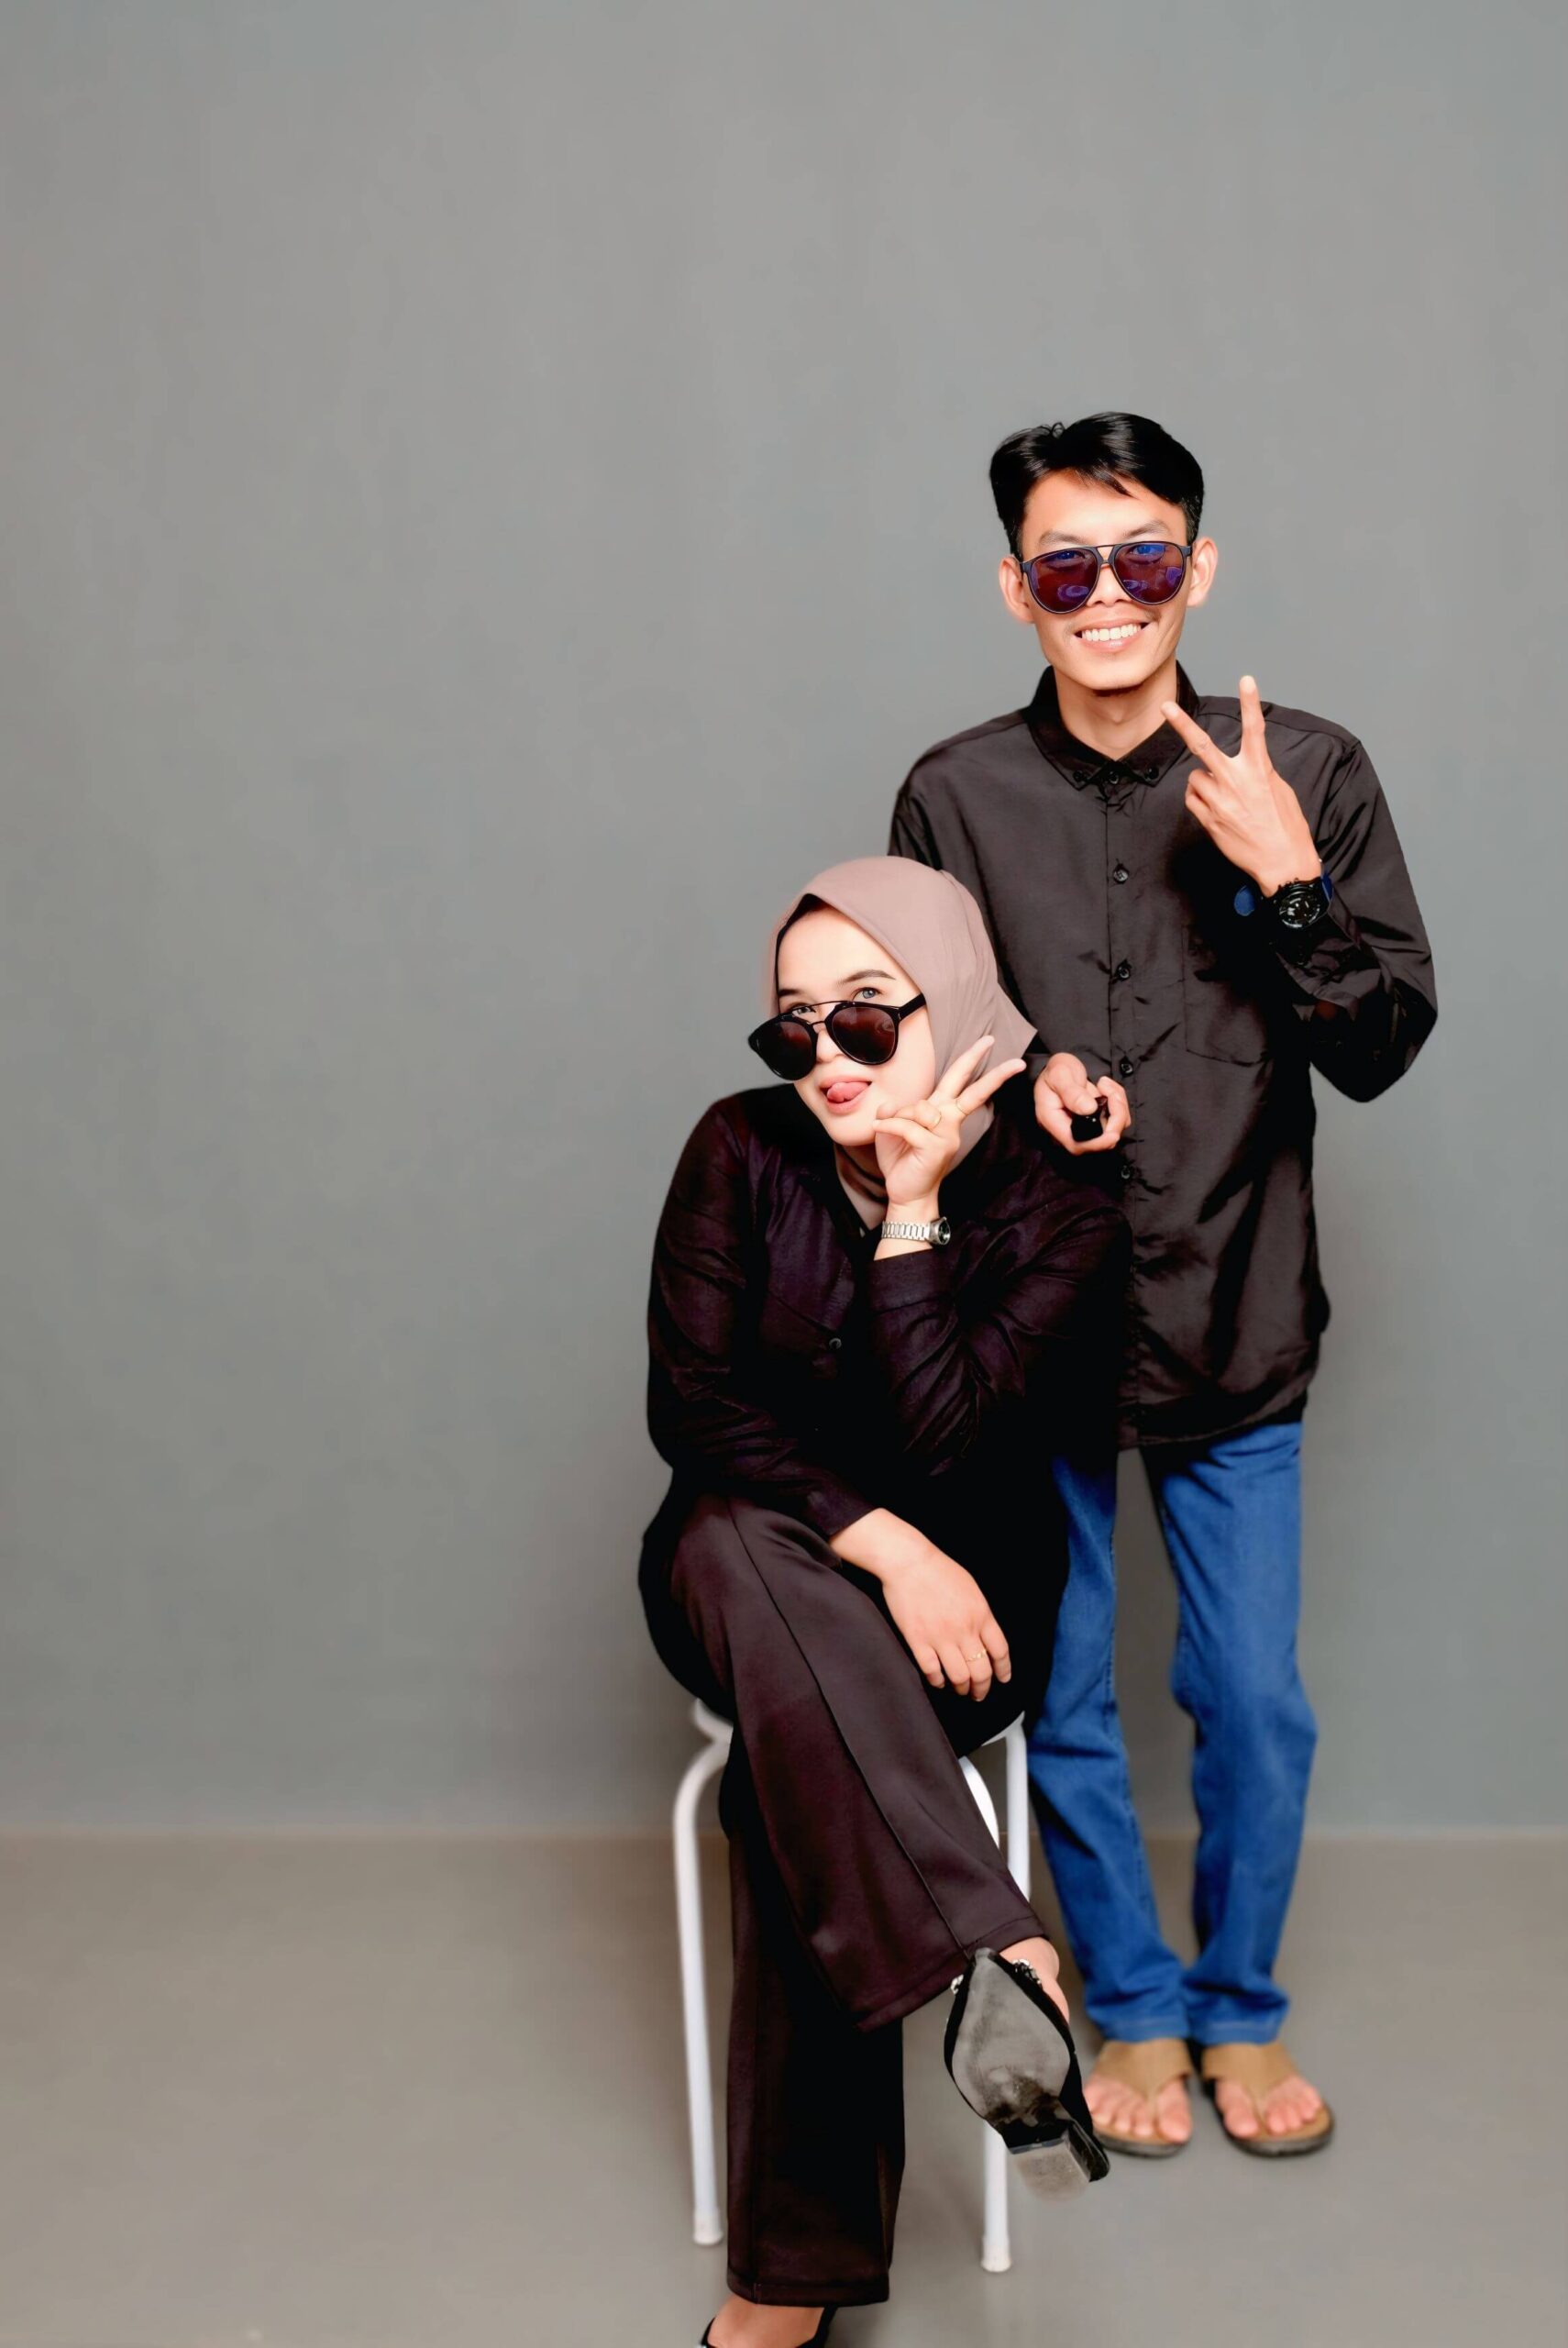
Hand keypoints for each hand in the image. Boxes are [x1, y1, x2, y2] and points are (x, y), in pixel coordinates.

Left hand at [871, 1034, 1025, 1207]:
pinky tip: (877, 1128)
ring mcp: (946, 1135)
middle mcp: (949, 1121)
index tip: (990, 1042)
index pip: (960, 1083)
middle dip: (981, 1065)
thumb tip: (891, 1105)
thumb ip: (893, 1110)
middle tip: (993, 1040)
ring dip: (898, 1116)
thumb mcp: (890, 1128)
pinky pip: (908, 1126)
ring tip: (887, 1128)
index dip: (973, 1061)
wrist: (905, 1194)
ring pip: (921, 1108)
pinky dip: (889, 1125)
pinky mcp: (935, 1148)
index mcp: (942, 1112)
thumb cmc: (901, 1160)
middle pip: (968, 1089)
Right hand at [877, 1538, 1012, 1700]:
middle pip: (981, 1671)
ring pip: (959, 1677)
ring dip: (961, 1688)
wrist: (908, 1561)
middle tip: (978, 1694)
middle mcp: (965, 1629)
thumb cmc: (939, 1570)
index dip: (1003, 1670)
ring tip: (959, 1689)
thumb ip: (980, 1614)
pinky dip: (938, 1681)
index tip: (1002, 1679)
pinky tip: (939, 1681)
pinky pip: (932, 1671)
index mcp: (981, 1614)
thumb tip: (985, 1637)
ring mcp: (941, 1637)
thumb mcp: (971, 1588)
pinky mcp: (918, 1640)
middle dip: (982, 1688)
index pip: (1000, 1651)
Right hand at [1033, 1053, 1130, 1154]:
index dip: (1097, 1143)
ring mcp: (1086, 1127)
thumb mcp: (1059, 1075)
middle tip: (1111, 1092)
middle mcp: (1070, 1129)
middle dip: (1115, 1118)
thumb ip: (1072, 1092)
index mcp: (1054, 1122)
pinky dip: (1119, 1102)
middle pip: (1100, 1140)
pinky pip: (1118, 1119)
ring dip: (1119, 1106)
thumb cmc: (1055, 1071)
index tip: (1113, 1133)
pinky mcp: (1098, 1121)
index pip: (1077, 1144)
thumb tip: (1088, 1109)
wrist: (1060, 1067)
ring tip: (1105, 1085)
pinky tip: (1107, 1088)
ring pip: (1114, 1129)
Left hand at [1160, 674, 1319, 895]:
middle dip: (1182, 724)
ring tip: (1223, 797)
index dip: (1250, 702)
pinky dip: (1200, 799)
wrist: (1281, 861)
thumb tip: (1239, 768)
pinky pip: (1192, 799)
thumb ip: (1257, 772)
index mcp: (1259, 770)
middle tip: (1165, 706)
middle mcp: (1236, 781)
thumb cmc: (1285, 826)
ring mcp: (1219, 801)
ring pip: (1195, 777)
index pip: (1255, 729)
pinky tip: (1216, 810)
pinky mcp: (1208, 819)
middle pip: (1202, 746)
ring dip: (1204, 782)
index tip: (1246, 679)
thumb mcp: (1279, 790)